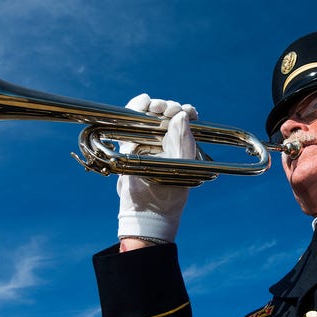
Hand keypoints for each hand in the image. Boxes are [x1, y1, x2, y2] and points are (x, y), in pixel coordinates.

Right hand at [117, 94, 197, 250]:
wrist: (146, 213)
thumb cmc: (169, 195)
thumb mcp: (182, 167)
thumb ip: (184, 141)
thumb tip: (182, 115)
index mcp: (183, 147)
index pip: (186, 121)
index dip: (186, 112)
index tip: (186, 111)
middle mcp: (166, 142)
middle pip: (167, 114)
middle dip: (168, 106)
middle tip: (166, 109)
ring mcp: (147, 142)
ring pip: (149, 114)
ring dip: (152, 104)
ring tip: (154, 106)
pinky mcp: (130, 144)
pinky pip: (132, 119)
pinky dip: (136, 106)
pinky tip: (142, 102)